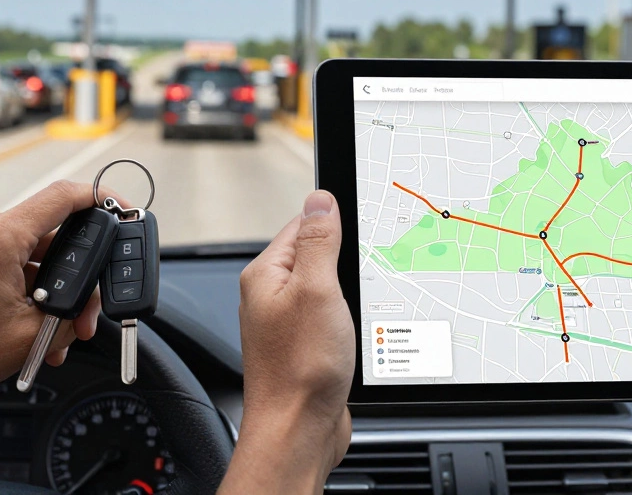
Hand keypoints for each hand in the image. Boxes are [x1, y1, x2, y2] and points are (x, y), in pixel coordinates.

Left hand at [0, 181, 105, 426]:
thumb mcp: (30, 336)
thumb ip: (72, 310)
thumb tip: (86, 301)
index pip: (63, 196)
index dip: (100, 198)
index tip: (119, 207)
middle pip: (46, 236)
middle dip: (70, 277)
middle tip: (79, 315)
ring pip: (23, 253)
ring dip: (42, 289)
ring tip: (44, 334)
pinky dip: (16, 286)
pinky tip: (21, 322)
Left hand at [220, 190, 353, 494]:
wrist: (298, 431)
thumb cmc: (300, 369)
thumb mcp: (317, 289)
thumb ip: (318, 242)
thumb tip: (320, 200)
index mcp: (266, 274)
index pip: (302, 225)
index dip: (336, 225)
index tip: (362, 230)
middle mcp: (272, 296)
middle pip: (318, 257)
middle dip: (348, 263)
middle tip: (365, 276)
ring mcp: (289, 323)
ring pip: (329, 290)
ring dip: (352, 297)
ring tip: (359, 311)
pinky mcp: (306, 346)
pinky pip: (332, 319)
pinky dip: (350, 321)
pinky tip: (359, 333)